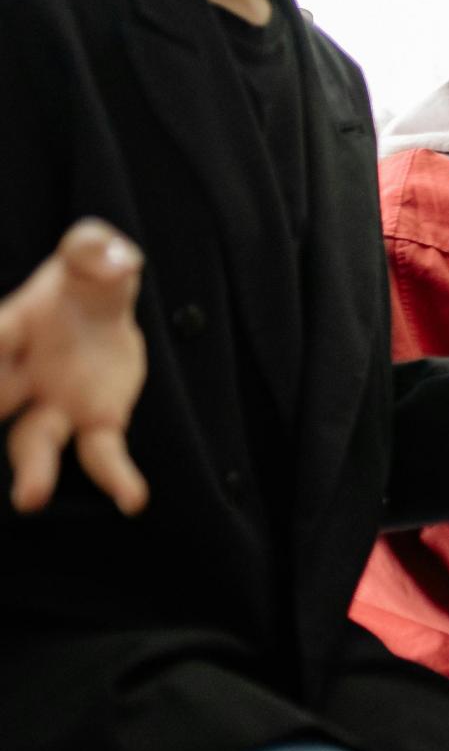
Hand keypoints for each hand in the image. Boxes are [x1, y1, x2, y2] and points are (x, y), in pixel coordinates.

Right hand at [1, 220, 148, 514]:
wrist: (103, 305)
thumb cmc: (86, 277)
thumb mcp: (93, 252)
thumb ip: (95, 250)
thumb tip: (114, 259)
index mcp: (13, 325)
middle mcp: (22, 373)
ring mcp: (55, 403)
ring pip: (33, 441)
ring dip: (33, 469)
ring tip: (30, 498)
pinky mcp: (96, 421)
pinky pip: (101, 453)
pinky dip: (115, 476)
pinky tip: (133, 500)